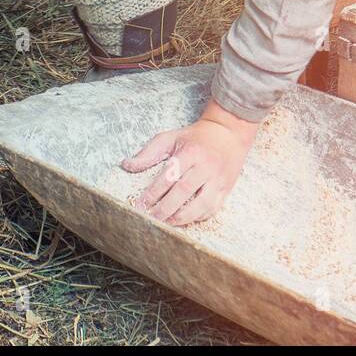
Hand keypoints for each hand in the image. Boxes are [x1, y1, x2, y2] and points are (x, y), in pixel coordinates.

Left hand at [121, 99, 260, 225]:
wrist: (228, 133)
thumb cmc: (196, 137)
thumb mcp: (171, 138)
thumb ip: (148, 152)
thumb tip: (126, 165)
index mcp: (191, 152)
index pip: (169, 176)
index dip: (153, 193)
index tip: (140, 205)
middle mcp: (206, 166)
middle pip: (184, 191)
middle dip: (165, 208)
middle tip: (151, 218)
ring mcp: (219, 178)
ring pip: (202, 204)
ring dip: (182, 217)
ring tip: (167, 222)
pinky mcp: (226, 188)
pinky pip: (213, 208)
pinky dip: (198, 217)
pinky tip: (185, 218)